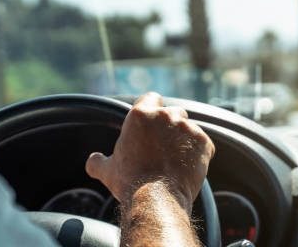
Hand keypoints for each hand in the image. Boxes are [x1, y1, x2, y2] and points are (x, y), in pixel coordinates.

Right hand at [85, 92, 214, 212]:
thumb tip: (93, 160)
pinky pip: (203, 143)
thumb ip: (98, 161)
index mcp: (141, 114)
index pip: (151, 98)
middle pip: (173, 112)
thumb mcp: (107, 171)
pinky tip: (187, 166)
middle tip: (163, 146)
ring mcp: (187, 128)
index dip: (152, 109)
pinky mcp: (203, 141)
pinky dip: (198, 153)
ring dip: (184, 139)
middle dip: (169, 126)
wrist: (157, 199)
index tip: (151, 123)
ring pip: (188, 128)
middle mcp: (166, 115)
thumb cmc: (130, 182)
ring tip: (175, 159)